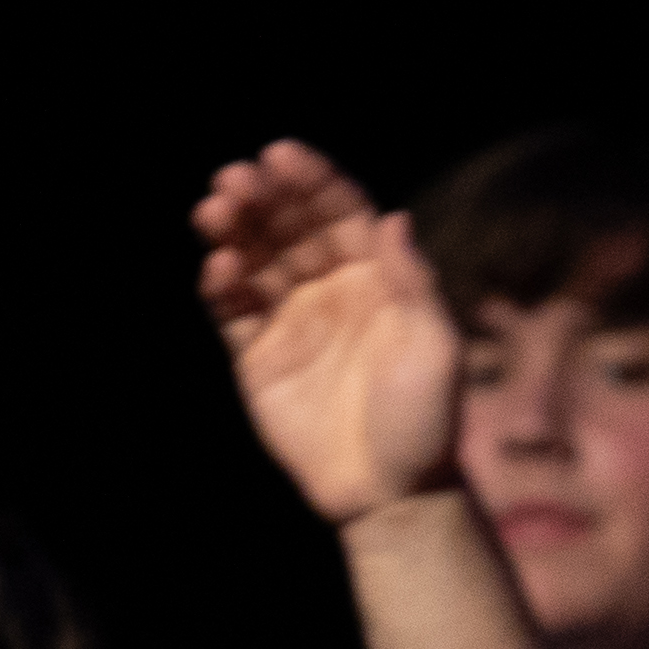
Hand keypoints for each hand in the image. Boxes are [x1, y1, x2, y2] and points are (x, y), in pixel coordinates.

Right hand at [199, 141, 462, 528]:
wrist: (391, 494)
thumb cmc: (426, 420)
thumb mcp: (435, 348)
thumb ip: (415, 283)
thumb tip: (393, 217)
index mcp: (376, 276)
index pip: (338, 212)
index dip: (310, 181)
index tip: (281, 154)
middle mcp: (329, 289)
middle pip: (289, 227)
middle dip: (261, 198)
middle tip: (235, 178)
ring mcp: (291, 322)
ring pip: (254, 260)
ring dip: (233, 231)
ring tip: (213, 209)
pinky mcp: (258, 360)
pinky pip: (233, 313)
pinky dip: (221, 286)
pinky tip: (219, 268)